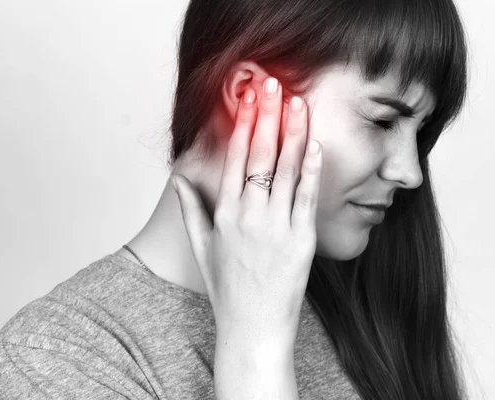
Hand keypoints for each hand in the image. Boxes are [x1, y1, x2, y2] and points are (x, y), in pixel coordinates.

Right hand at [171, 76, 322, 346]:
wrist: (253, 330)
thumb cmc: (227, 290)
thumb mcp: (202, 248)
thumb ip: (191, 210)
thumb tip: (180, 179)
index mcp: (224, 215)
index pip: (234, 159)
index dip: (242, 125)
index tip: (247, 99)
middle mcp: (249, 216)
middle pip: (259, 156)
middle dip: (266, 116)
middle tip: (272, 85)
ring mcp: (277, 227)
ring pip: (286, 170)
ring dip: (293, 133)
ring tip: (298, 102)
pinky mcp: (302, 240)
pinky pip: (307, 197)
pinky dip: (311, 169)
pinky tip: (314, 144)